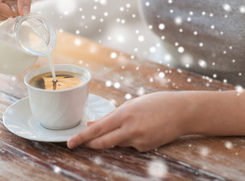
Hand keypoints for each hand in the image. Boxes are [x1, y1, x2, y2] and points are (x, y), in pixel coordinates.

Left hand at [67, 92, 187, 151]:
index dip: (82, 137)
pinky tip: (144, 129)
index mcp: (123, 114)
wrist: (181, 111)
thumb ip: (110, 117)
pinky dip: (131, 139)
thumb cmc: (155, 103)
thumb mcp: (130, 105)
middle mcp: (129, 129)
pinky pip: (131, 146)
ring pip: (117, 144)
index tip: (70, 142)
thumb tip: (92, 124)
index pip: (97, 129)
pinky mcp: (146, 148)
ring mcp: (138, 140)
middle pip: (102, 142)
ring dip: (116, 137)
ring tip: (135, 123)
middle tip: (80, 143)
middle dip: (89, 144)